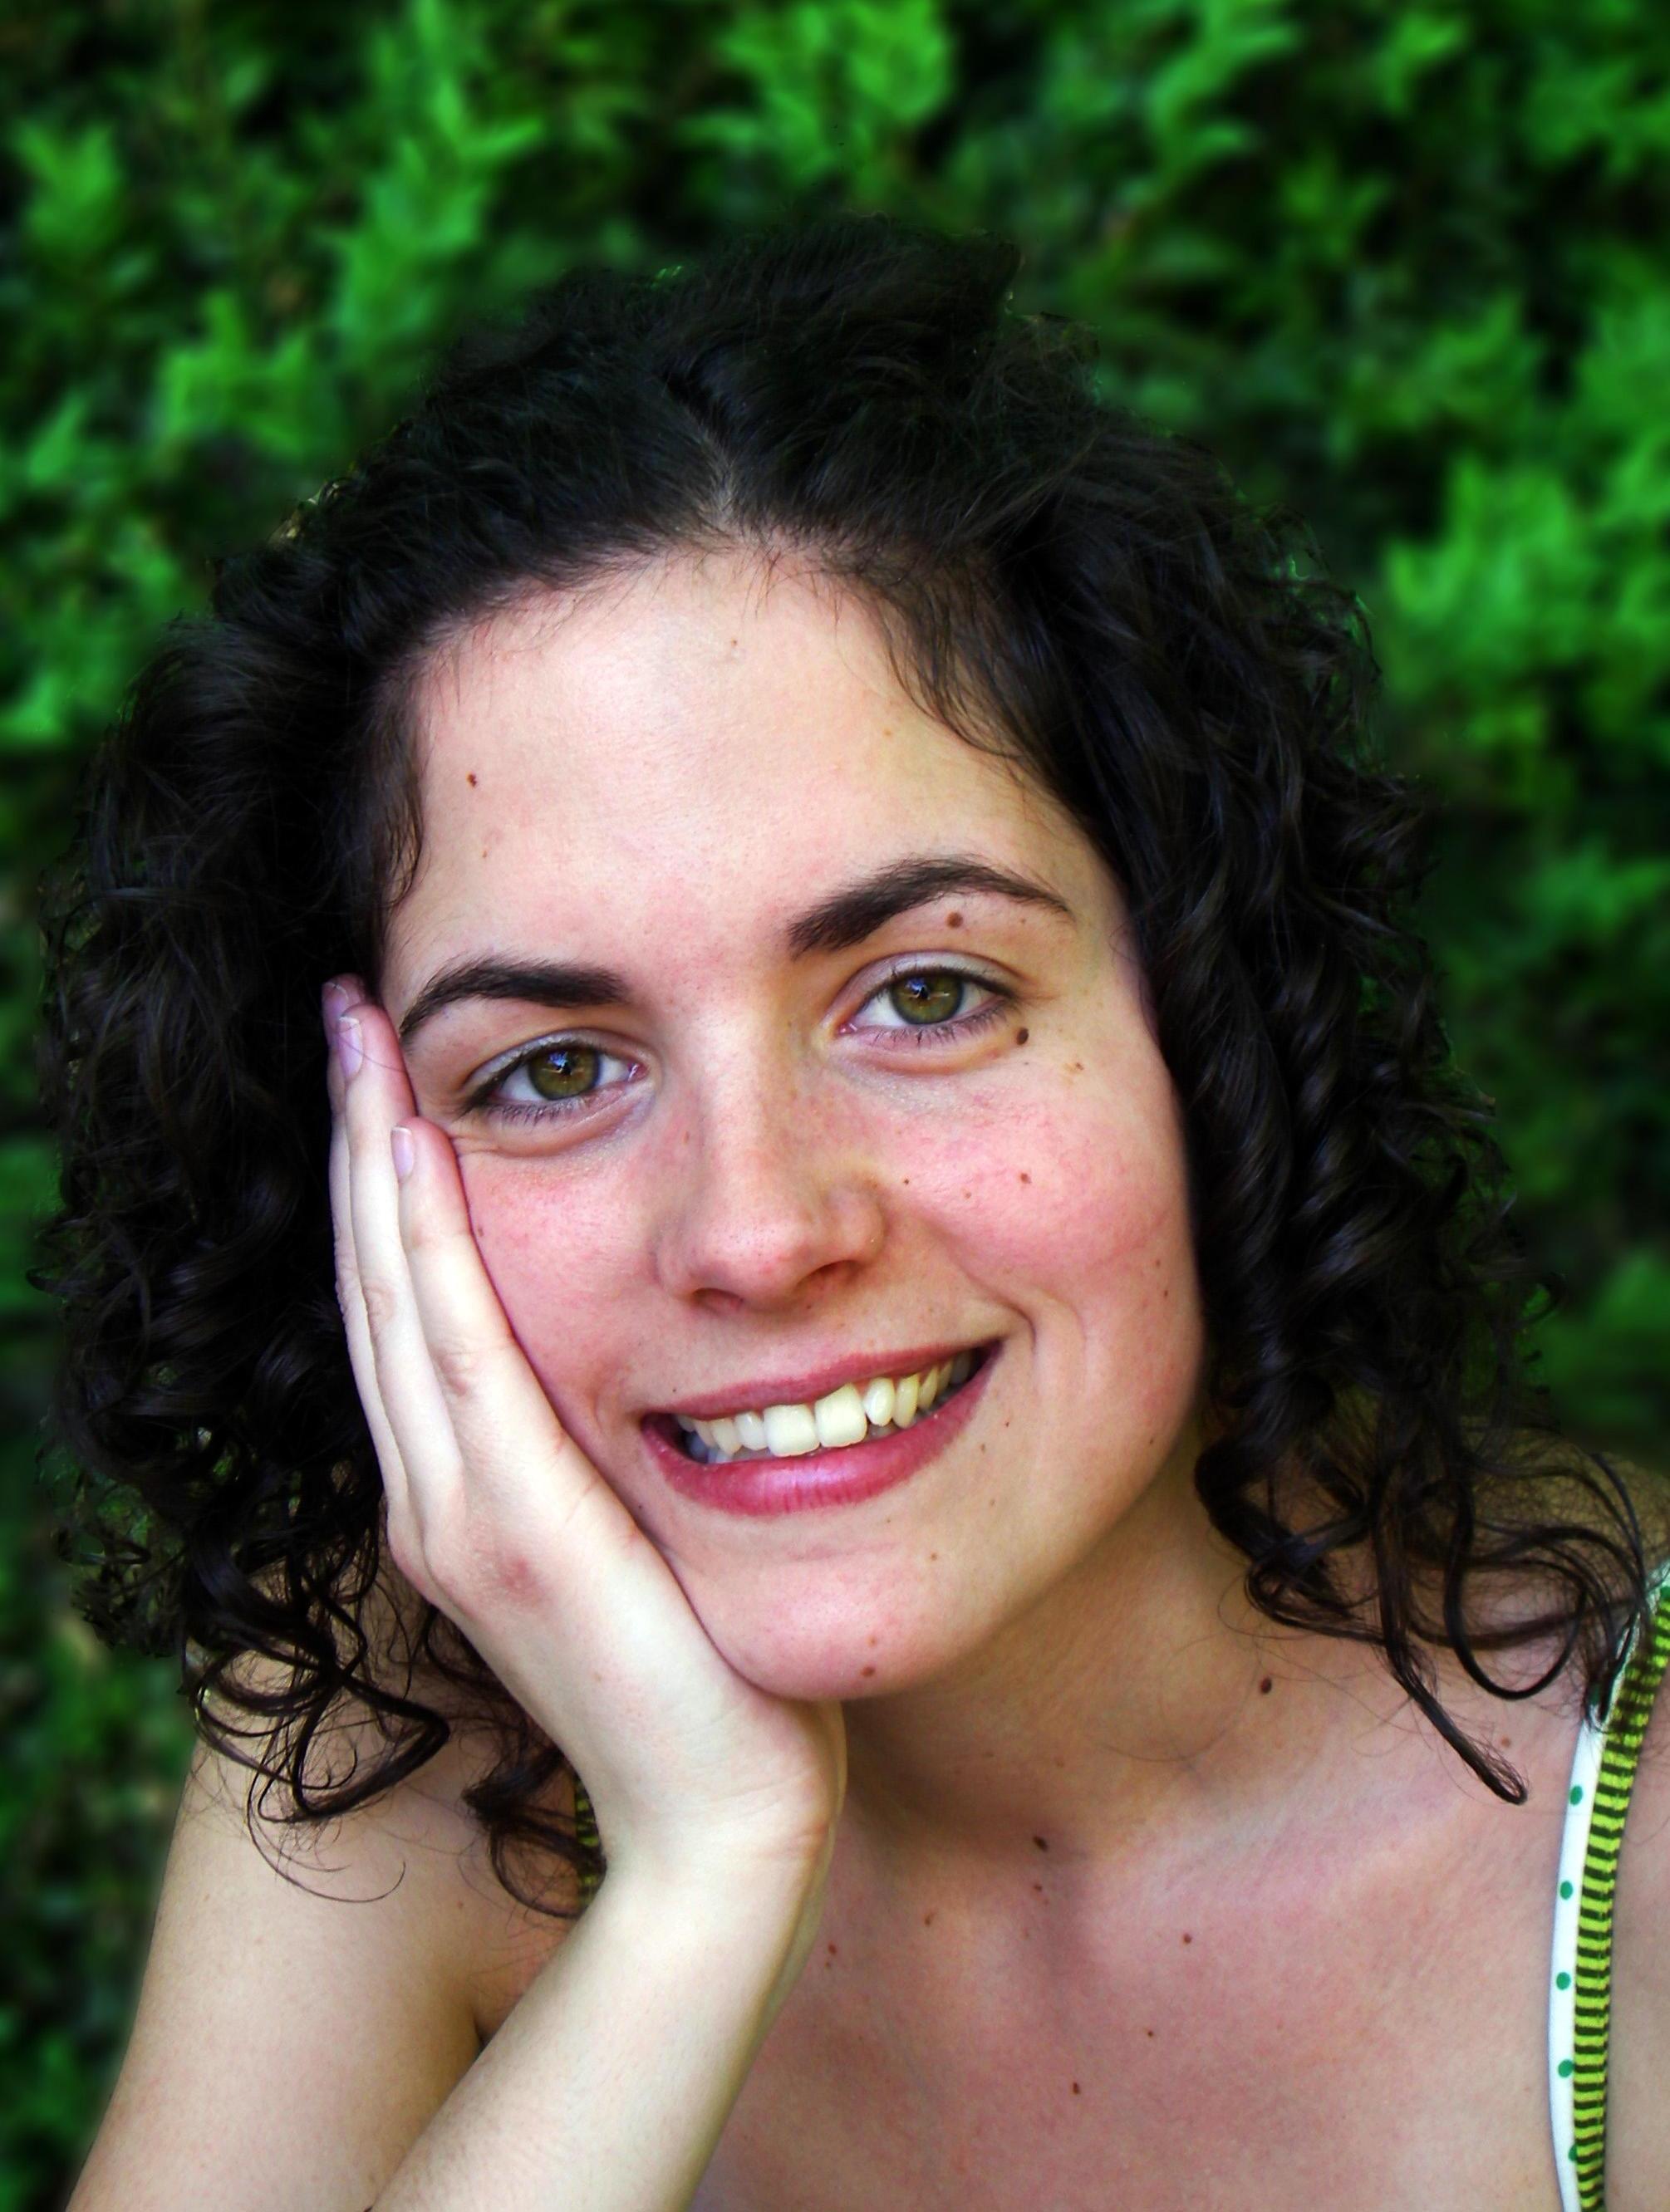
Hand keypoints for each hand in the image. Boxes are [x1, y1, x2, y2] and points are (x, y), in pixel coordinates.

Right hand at [323, 979, 846, 1892]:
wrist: (719, 1817)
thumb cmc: (705, 1673)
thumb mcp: (638, 1532)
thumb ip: (602, 1451)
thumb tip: (642, 1359)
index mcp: (461, 1493)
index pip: (404, 1307)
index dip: (379, 1186)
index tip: (384, 1075)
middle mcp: (436, 1495)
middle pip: (374, 1281)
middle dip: (357, 1140)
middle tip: (347, 1013)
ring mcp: (459, 1514)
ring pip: (395, 1298)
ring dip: (375, 1163)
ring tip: (363, 1042)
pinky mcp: (512, 1530)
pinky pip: (460, 1355)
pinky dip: (430, 1250)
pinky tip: (420, 1153)